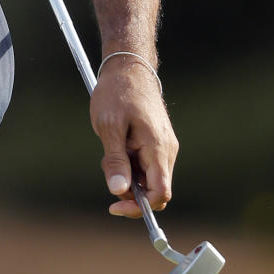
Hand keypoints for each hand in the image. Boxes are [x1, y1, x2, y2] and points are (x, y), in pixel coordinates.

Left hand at [90, 57, 177, 218]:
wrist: (128, 66)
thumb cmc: (117, 92)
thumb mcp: (109, 126)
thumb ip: (116, 160)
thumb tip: (119, 191)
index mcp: (158, 148)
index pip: (160, 193)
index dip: (139, 207)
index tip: (114, 205)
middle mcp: (166, 150)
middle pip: (152, 188)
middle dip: (127, 186)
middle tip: (107, 163)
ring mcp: (163, 146)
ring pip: (146, 176)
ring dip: (126, 172)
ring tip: (110, 146)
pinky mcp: (156, 142)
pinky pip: (144, 164)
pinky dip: (128, 162)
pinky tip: (116, 143)